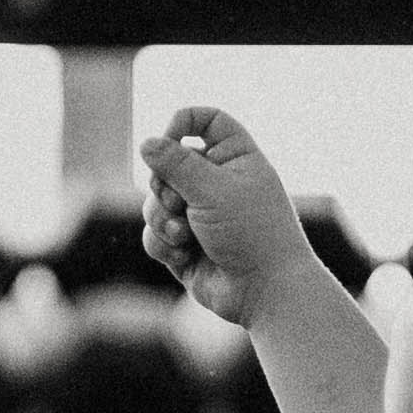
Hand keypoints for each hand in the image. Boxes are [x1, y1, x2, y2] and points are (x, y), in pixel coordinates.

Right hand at [137, 105, 321, 328]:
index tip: (169, 139)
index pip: (207, 121)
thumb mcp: (213, 189)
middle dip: (164, 184)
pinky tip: (184, 256)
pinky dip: (163, 244)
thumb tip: (146, 143)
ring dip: (162, 218)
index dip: (183, 122)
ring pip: (155, 202)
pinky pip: (154, 234)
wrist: (265, 291)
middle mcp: (217, 183)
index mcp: (236, 158)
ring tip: (184, 236)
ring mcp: (199, 215)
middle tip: (179, 202)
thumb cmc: (252, 233)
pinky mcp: (184, 246)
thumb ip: (176, 163)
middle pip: (168, 164)